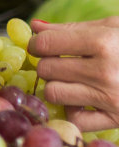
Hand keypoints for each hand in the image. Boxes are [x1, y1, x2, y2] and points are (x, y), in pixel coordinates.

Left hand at [28, 17, 118, 131]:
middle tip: (60, 62)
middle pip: (47, 69)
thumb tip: (36, 26)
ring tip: (71, 79)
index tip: (42, 45)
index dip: (38, 43)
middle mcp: (105, 72)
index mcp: (104, 43)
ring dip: (56, 86)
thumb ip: (74, 27)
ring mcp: (111, 98)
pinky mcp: (117, 119)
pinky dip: (73, 110)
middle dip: (48, 64)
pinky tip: (82, 100)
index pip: (47, 43)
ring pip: (55, 93)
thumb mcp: (114, 27)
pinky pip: (76, 119)